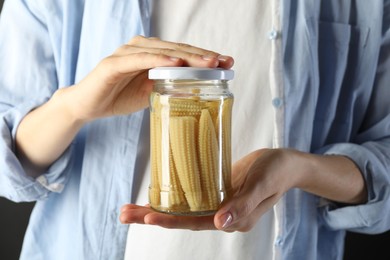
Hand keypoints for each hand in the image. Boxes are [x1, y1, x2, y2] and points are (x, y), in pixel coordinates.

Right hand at [63, 36, 233, 121]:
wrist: (87, 105)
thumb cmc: (119, 96)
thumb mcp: (151, 94)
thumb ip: (169, 87)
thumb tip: (197, 89)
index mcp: (152, 55)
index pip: (183, 54)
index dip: (205, 57)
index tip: (228, 63)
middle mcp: (141, 49)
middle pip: (177, 50)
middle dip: (202, 56)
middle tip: (224, 61)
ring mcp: (127, 53)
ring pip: (162, 51)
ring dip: (186, 56)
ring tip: (208, 62)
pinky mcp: (114, 63)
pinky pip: (139, 60)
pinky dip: (158, 60)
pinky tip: (175, 63)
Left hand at [120, 149, 298, 231]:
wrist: (286, 163)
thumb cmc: (277, 172)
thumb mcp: (262, 185)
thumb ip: (242, 205)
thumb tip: (219, 225)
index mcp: (232, 219)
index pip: (195, 223)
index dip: (171, 221)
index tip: (148, 217)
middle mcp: (221, 214)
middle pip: (182, 219)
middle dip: (152, 217)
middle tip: (123, 213)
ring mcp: (216, 202)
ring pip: (182, 208)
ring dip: (155, 208)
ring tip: (128, 207)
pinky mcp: (214, 189)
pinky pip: (190, 195)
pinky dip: (171, 195)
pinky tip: (154, 193)